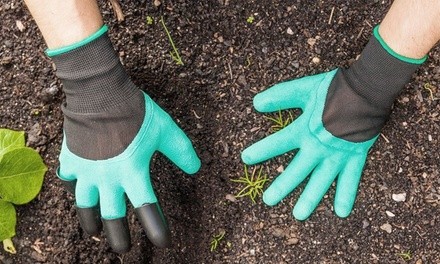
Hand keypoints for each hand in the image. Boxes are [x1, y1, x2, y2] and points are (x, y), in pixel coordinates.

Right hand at [57, 92, 200, 251]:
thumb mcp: (165, 130)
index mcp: (133, 172)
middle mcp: (108, 177)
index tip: (163, 243)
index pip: (147, 208)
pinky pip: (69, 180)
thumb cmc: (135, 110)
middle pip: (111, 217)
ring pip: (84, 206)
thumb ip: (181, 151)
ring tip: (93, 232)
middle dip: (118, 237)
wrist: (100, 92)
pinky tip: (76, 191)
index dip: (156, 227)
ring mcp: (86, 170)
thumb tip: (196, 168)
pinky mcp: (71, 159)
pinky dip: (73, 188)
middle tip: (123, 250)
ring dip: (90, 221)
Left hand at [241, 70, 376, 219]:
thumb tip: (255, 103)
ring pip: (320, 181)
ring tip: (298, 215)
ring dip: (310, 199)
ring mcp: (336, 155)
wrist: (366, 90)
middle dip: (281, 187)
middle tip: (268, 200)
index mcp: (304, 130)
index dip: (261, 151)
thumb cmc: (334, 88)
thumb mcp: (303, 89)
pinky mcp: (354, 157)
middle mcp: (318, 147)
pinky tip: (340, 212)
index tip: (246, 159)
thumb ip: (280, 96)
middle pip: (296, 171)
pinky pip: (350, 180)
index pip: (278, 143)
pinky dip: (346, 195)